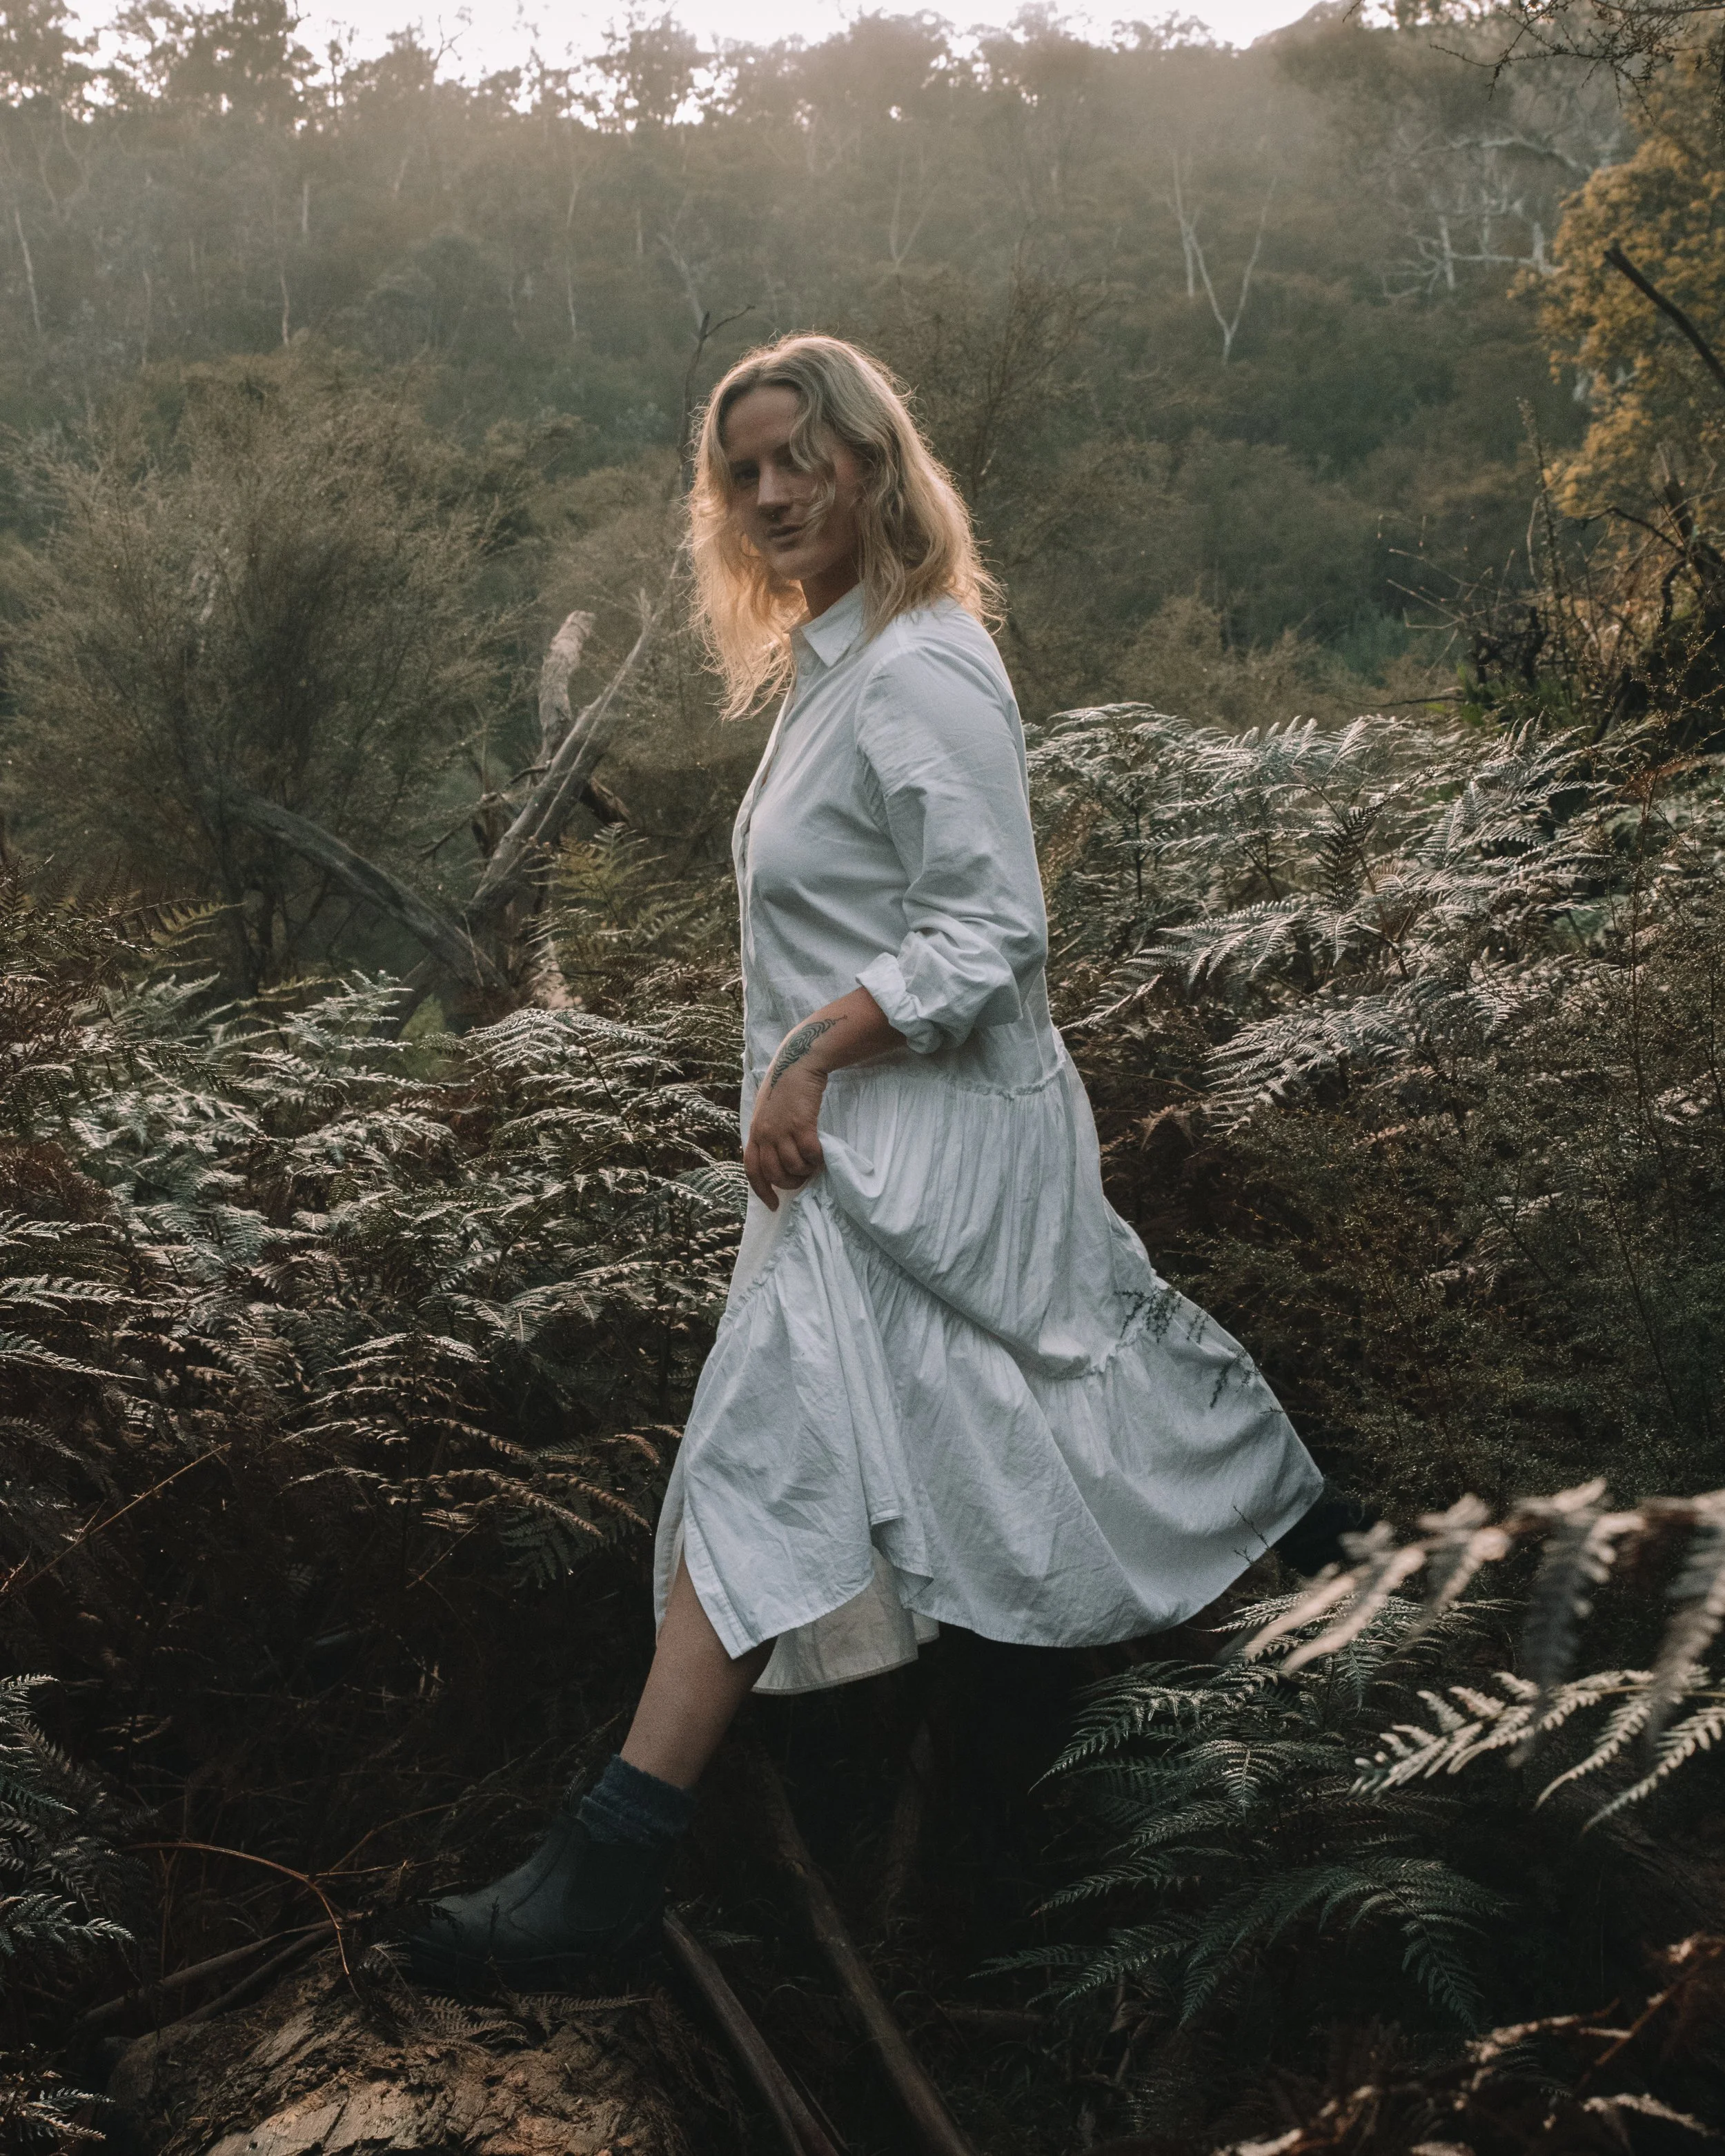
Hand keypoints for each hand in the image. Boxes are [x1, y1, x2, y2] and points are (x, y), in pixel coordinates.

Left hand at [742, 991, 901, 1210]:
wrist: (796, 1062)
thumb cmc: (784, 1087)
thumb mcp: (767, 1111)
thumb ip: (767, 1133)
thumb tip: (775, 1159)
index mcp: (754, 1131)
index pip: (752, 1169)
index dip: (762, 1190)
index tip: (773, 1205)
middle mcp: (764, 1133)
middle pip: (773, 1173)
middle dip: (790, 1182)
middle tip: (803, 1178)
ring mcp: (782, 1129)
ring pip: (793, 1167)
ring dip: (806, 1170)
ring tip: (814, 1163)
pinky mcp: (801, 1124)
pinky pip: (810, 1154)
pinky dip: (817, 1159)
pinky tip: (822, 1154)